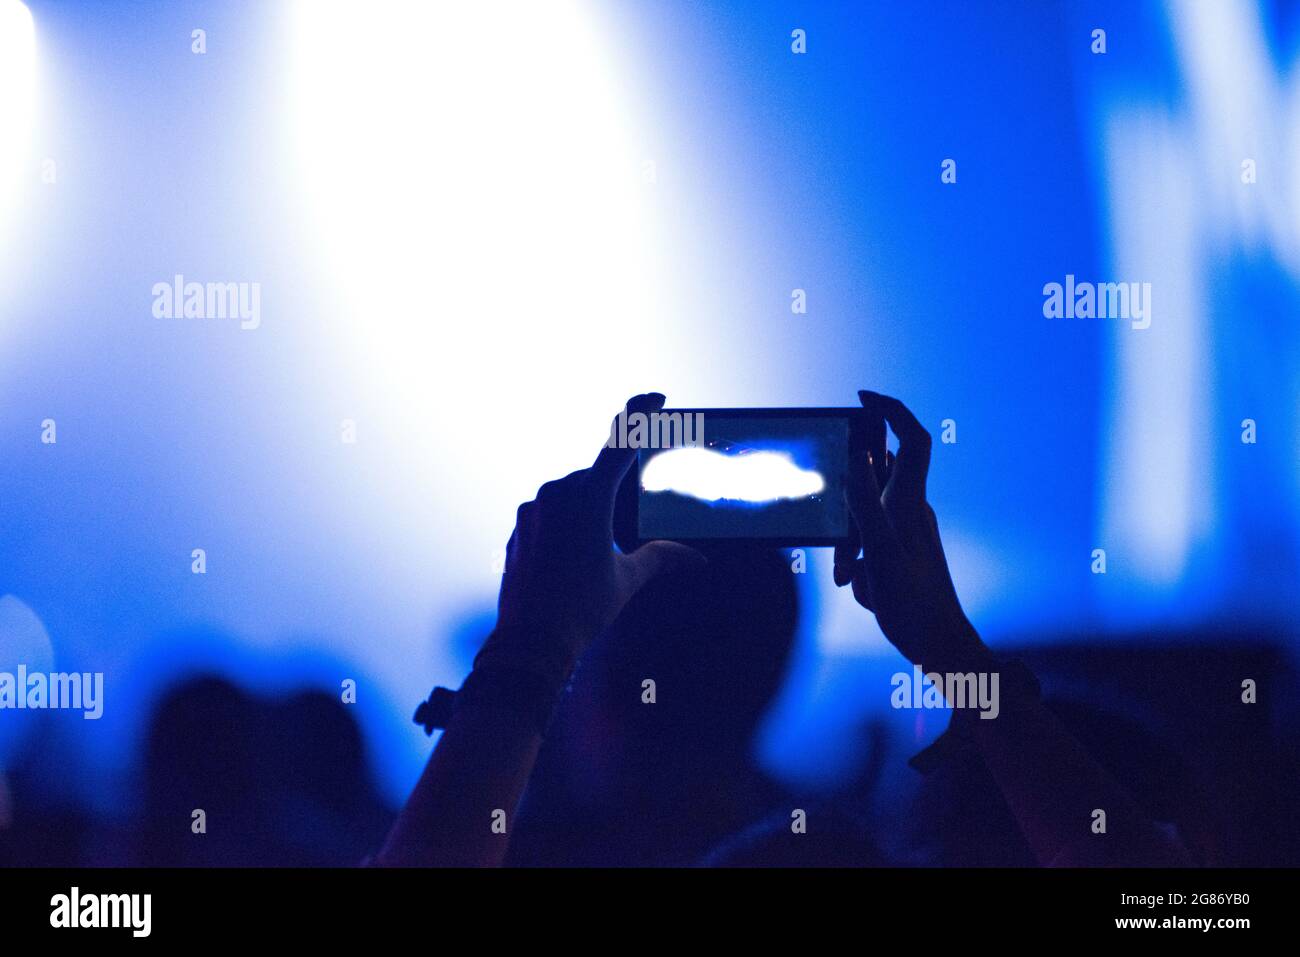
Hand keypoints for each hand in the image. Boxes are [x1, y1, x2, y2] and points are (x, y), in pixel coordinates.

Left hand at [479, 393, 704, 683]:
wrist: (530, 641)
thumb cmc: (582, 609)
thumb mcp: (629, 579)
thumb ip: (662, 557)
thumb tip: (696, 558)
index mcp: (589, 497)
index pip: (620, 442)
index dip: (640, 413)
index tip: (655, 398)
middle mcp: (557, 494)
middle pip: (595, 477)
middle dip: (612, 497)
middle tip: (618, 534)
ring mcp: (533, 509)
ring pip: (570, 496)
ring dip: (587, 514)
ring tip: (592, 558)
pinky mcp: (518, 527)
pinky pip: (548, 515)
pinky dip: (564, 528)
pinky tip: (569, 563)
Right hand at [833, 390, 985, 670]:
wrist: (939, 645)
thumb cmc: (914, 604)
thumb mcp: (880, 551)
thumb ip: (865, 503)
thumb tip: (857, 456)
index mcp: (909, 502)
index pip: (910, 438)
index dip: (891, 410)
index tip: (861, 397)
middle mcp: (909, 510)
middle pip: (875, 479)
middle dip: (848, 501)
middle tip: (840, 537)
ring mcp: (904, 531)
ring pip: (864, 516)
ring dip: (848, 543)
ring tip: (849, 576)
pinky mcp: (898, 552)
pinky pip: (866, 543)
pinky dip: (855, 561)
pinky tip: (860, 587)